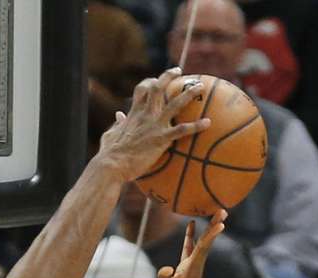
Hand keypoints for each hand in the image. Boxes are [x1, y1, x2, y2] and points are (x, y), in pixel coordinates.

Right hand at [98, 68, 209, 182]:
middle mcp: (145, 114)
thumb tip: (118, 115)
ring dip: (189, 94)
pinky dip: (196, 126)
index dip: (150, 82)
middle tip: (181, 72)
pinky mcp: (161, 139)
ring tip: (201, 87)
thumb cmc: (109, 154)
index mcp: (133, 113)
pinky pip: (182, 130)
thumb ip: (117, 123)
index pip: (142, 90)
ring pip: (175, 104)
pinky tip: (208, 123)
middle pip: (159, 88)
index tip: (156, 80)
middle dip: (170, 76)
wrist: (111, 166)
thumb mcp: (110, 135)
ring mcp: (154, 125)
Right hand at [158, 210, 226, 277]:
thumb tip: (165, 269)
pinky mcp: (186, 269)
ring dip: (207, 227)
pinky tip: (191, 226)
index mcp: (192, 271)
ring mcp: (191, 267)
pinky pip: (190, 248)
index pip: (203, 249)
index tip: (221, 222)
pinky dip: (191, 236)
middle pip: (206, 242)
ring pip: (201, 243)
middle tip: (223, 209)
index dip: (211, 235)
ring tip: (215, 212)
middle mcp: (195, 266)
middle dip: (214, 226)